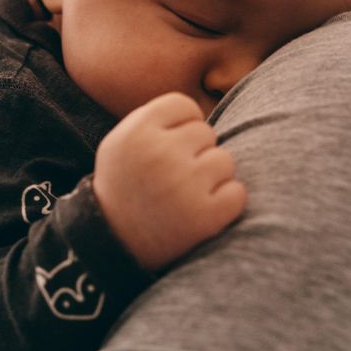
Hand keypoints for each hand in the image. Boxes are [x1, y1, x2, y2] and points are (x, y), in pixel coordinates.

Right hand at [93, 92, 246, 270]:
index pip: (184, 106)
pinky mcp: (206, 216)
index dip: (180, 127)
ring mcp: (185, 185)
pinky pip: (237, 192)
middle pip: (206, 132)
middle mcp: (160, 154)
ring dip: (211, 178)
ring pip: (224, 160)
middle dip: (194, 153)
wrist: (114, 244)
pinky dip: (224, 203)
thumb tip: (202, 107)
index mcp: (137, 131)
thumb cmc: (125, 186)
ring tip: (183, 196)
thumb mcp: (121, 142)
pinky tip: (199, 212)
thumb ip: (155, 117)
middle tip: (171, 178)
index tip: (165, 150)